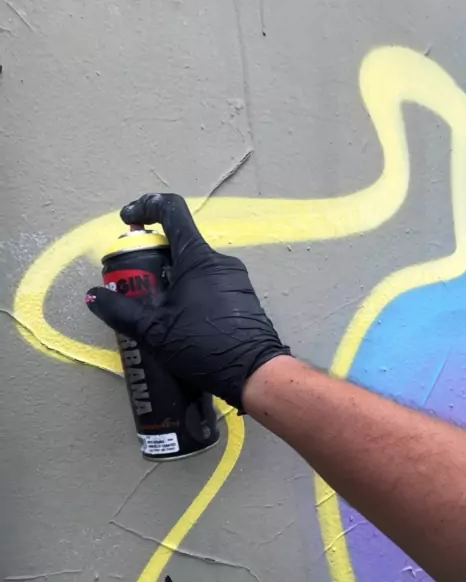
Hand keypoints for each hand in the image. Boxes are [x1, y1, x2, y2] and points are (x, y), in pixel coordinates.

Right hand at [85, 193, 289, 410]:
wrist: (254, 374)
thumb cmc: (204, 346)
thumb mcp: (154, 332)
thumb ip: (121, 311)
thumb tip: (94, 295)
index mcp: (197, 258)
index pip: (171, 210)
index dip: (145, 207)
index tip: (127, 221)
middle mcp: (218, 260)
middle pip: (178, 244)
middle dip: (151, 258)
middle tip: (133, 285)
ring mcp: (234, 279)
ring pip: (192, 267)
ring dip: (169, 279)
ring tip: (154, 311)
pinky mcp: (241, 298)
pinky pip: (207, 284)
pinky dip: (188, 293)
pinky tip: (178, 322)